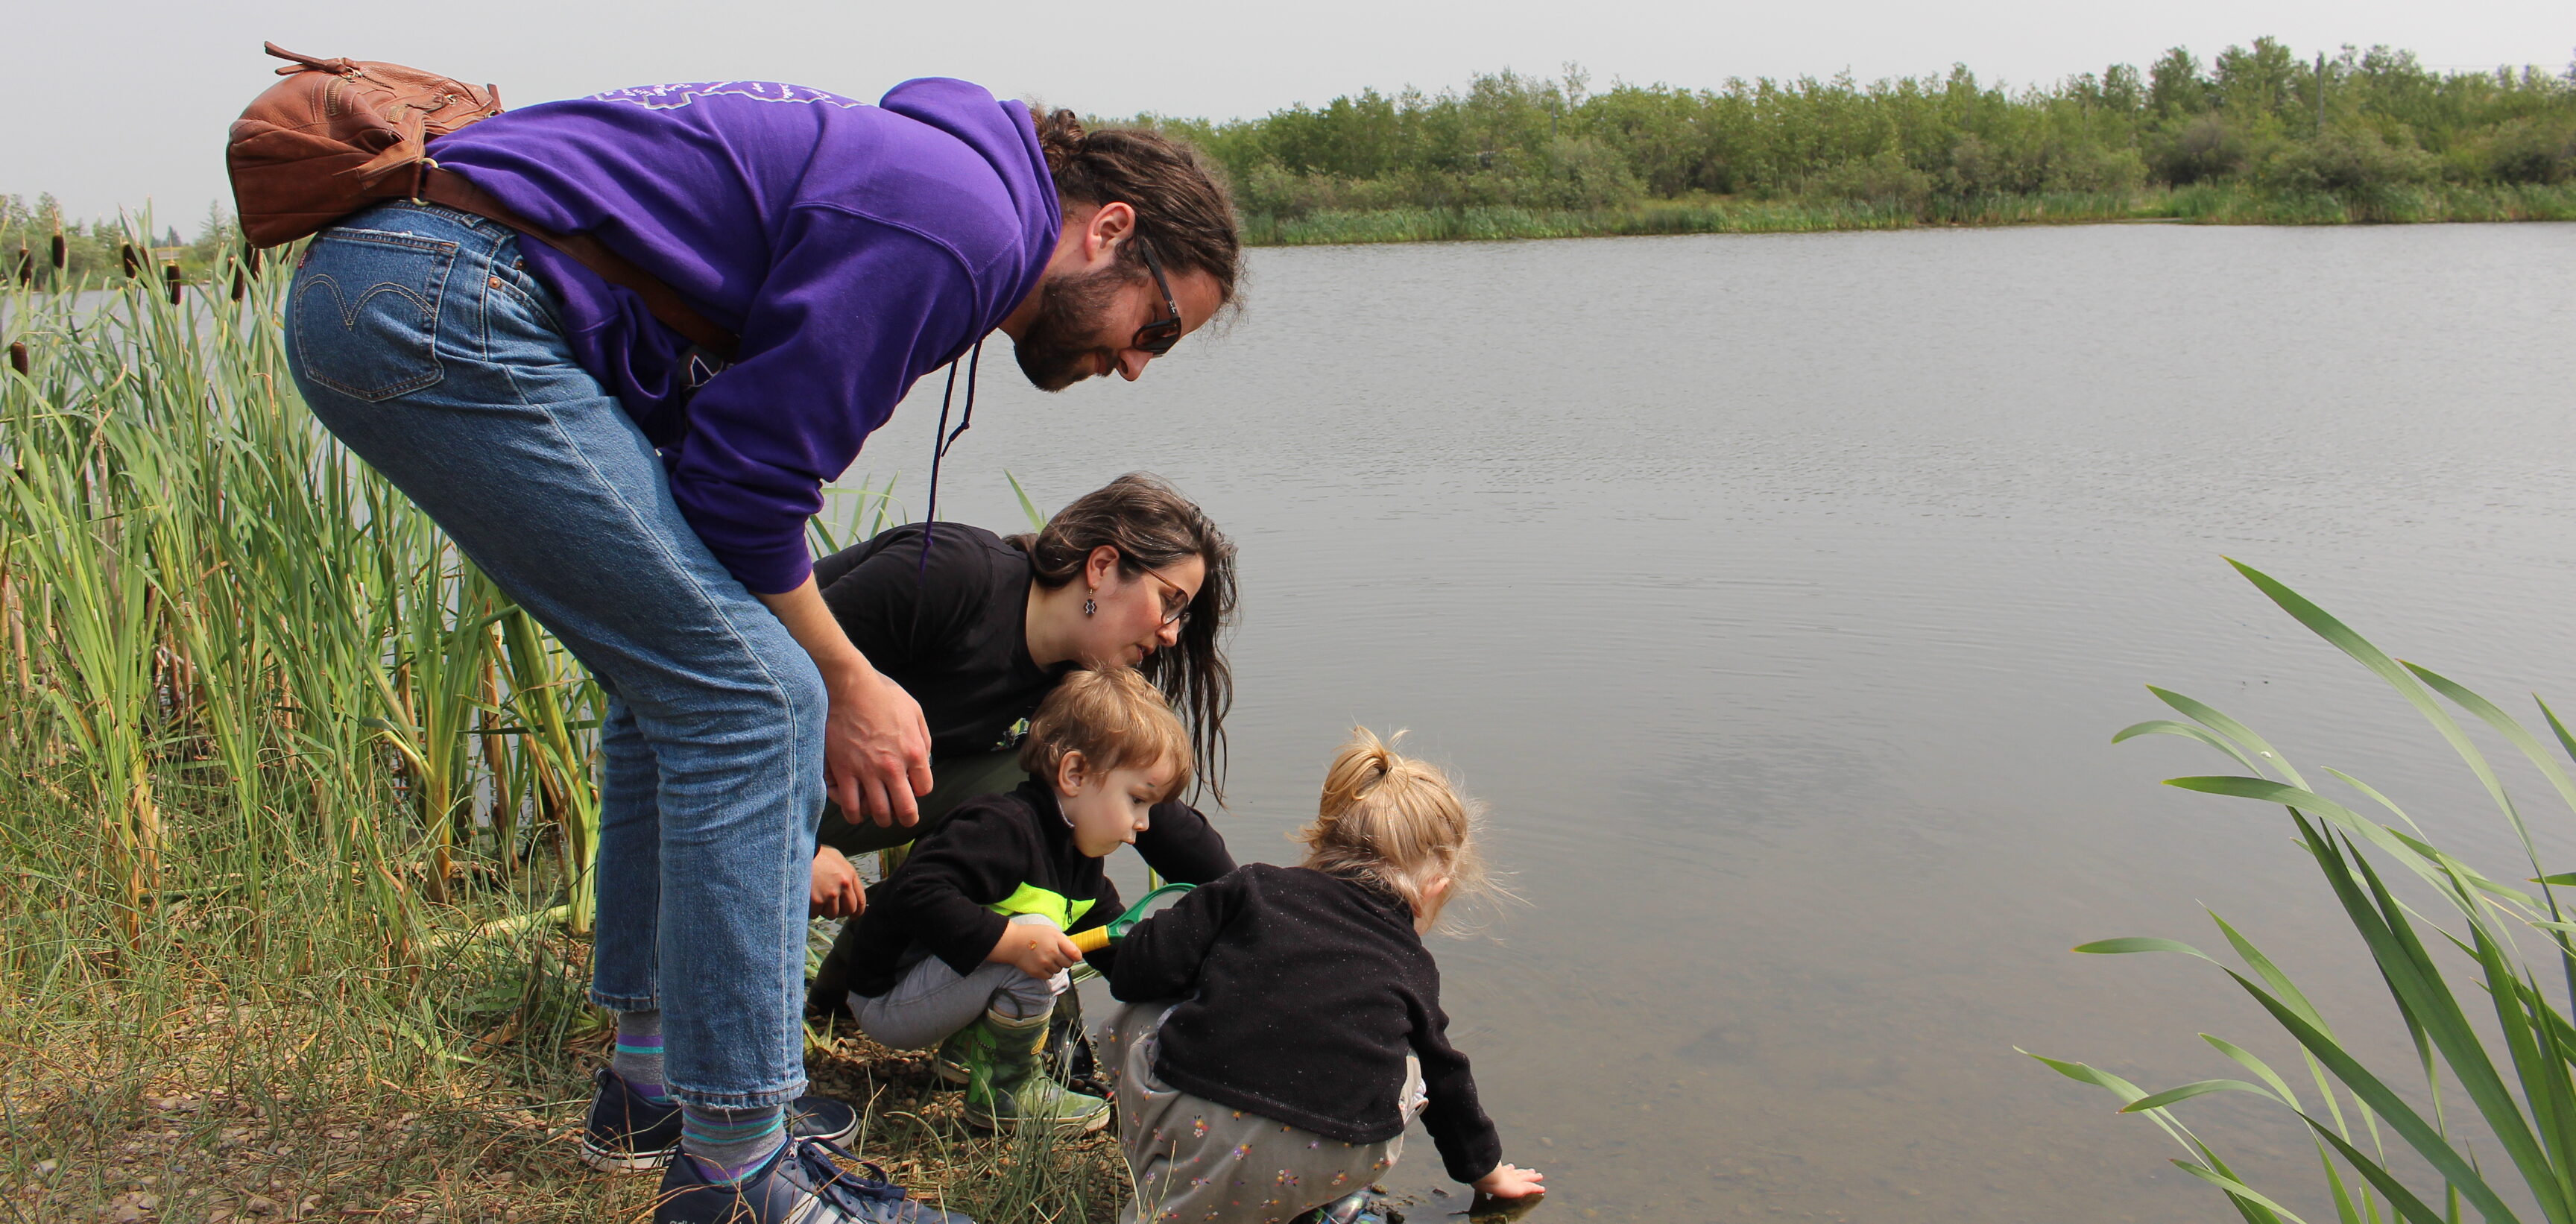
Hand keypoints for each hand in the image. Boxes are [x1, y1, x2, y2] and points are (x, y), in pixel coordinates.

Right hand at [752, 577, 932, 826]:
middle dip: (906, 818)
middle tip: (904, 819)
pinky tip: (857, 815)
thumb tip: (925, 759)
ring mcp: (867, 772)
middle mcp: (892, 767)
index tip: (912, 789)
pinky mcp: (843, 772)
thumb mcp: (914, 711)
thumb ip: (923, 737)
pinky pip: (850, 806)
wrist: (848, 686)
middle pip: (905, 809)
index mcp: (914, 752)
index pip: (924, 789)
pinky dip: (855, 816)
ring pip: (878, 812)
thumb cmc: (882, 694)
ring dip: (882, 819)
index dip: (919, 792)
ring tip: (881, 818)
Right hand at [810, 846, 863, 917]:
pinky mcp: (817, 901)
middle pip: (848, 910)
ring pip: (832, 914)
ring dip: (824, 910)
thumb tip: (849, 891)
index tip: (854, 916)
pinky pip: (816, 914)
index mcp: (850, 874)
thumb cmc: (815, 855)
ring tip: (815, 897)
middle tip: (830, 907)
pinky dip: (811, 910)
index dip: (858, 911)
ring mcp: (830, 894)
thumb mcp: (836, 859)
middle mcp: (843, 885)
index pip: (860, 900)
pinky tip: (807, 898)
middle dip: (840, 911)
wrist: (796, 852)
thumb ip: (844, 875)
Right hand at [989, 923, 1083, 978]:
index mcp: (1056, 940)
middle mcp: (1052, 952)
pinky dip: (1047, 972)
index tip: (1074, 955)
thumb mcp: (1050, 931)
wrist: (1012, 943)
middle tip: (1056, 955)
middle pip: (1068, 964)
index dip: (1076, 956)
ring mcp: (1044, 963)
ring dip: (1055, 966)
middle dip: (1065, 960)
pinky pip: (1050, 976)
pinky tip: (1041, 964)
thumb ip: (1064, 941)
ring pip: (1059, 970)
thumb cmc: (1032, 935)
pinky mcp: (1037, 972)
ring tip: (1045, 957)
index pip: (1076, 954)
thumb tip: (1076, 952)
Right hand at [1471, 1163, 1545, 1200]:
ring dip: (1533, 1177)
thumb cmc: (1480, 1174)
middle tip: (1531, 1170)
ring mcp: (1514, 1180)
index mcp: (1498, 1172)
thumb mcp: (1477, 1170)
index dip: (1510, 1169)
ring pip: (1526, 1178)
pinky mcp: (1520, 1188)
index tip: (1512, 1166)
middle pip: (1518, 1173)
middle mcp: (1507, 1175)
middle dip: (1524, 1172)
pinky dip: (1537, 1189)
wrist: (1487, 1176)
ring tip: (1539, 1175)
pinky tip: (1542, 1189)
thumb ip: (1472, 1165)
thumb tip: (1464, 1160)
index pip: (1505, 1170)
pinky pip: (1531, 1188)